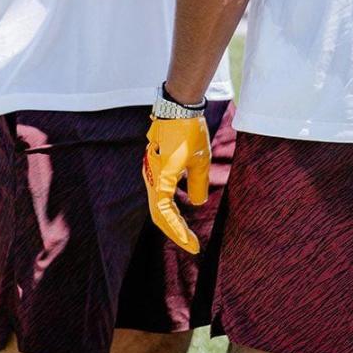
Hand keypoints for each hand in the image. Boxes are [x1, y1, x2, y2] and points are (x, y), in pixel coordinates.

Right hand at [142, 115, 209, 254]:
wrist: (178, 107)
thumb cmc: (190, 132)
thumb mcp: (200, 160)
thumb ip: (198, 184)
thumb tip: (197, 203)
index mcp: (161, 177)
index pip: (165, 214)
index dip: (178, 233)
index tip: (193, 246)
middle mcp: (152, 176)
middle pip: (158, 213)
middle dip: (174, 231)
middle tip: (192, 244)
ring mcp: (152, 170)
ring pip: (158, 203)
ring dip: (171, 219)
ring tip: (187, 232)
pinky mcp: (156, 165)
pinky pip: (161, 192)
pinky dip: (170, 206)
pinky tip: (181, 209)